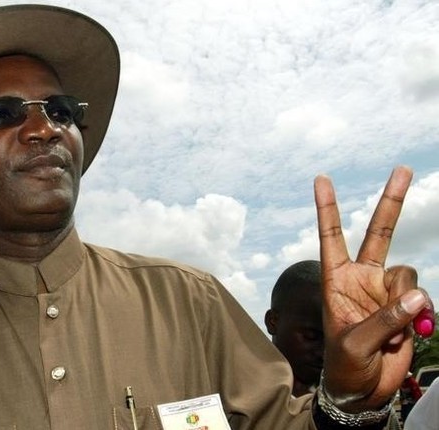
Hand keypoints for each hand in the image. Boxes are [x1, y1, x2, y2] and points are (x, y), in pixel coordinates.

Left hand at [315, 166, 433, 410]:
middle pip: (378, 233)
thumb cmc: (344, 366)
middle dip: (391, 201)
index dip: (327, 209)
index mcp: (336, 280)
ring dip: (407, 301)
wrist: (363, 389)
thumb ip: (384, 320)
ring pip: (408, 276)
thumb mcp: (354, 345)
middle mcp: (362, 279)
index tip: (321, 178)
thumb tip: (417, 298)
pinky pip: (421, 298)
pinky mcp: (406, 306)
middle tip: (402, 168)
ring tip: (396, 332)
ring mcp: (385, 291)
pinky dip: (421, 315)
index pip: (330, 237)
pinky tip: (412, 334)